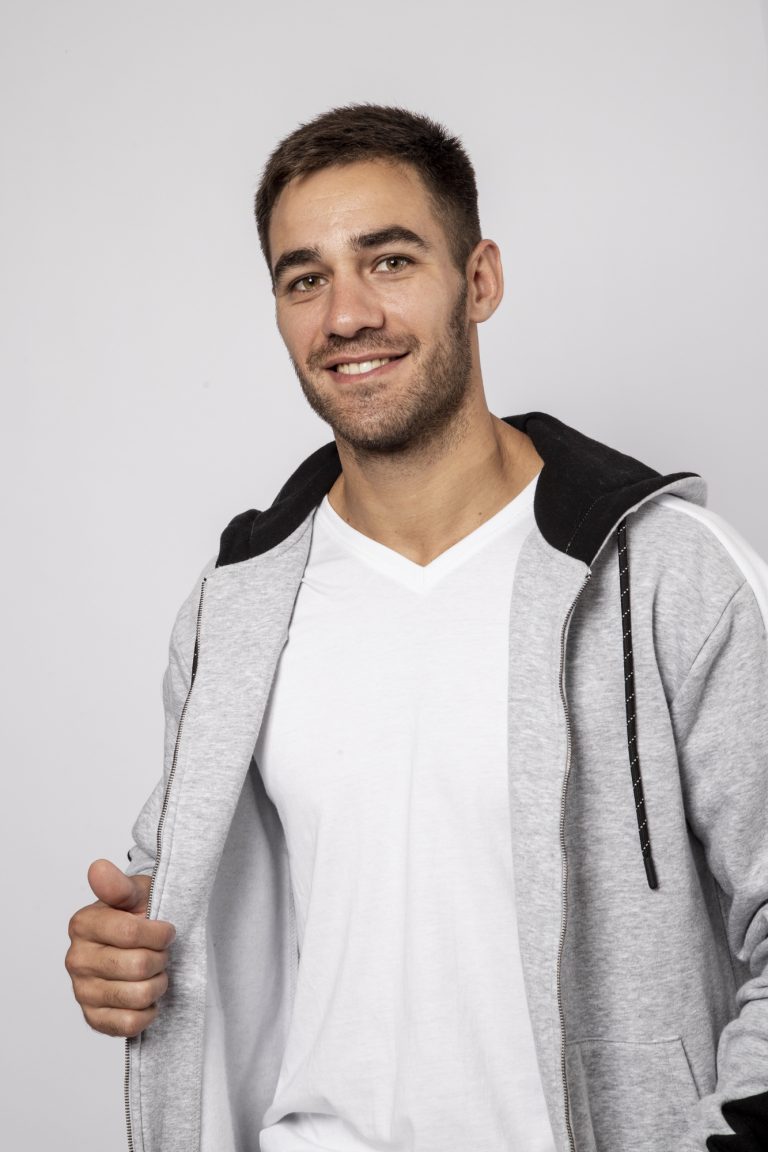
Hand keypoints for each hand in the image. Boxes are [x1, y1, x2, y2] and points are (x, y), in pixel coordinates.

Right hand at [65, 858, 175, 1037]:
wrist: (139, 945)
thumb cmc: (139, 915)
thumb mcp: (135, 893)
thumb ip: (118, 885)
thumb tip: (98, 868)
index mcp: (83, 924)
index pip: (132, 933)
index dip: (160, 933)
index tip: (167, 930)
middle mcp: (76, 959)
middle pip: (138, 966)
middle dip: (161, 959)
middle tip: (161, 953)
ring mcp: (82, 991)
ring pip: (137, 996)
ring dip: (158, 984)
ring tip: (155, 973)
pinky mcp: (93, 1017)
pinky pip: (128, 1024)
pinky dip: (147, 1012)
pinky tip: (146, 996)